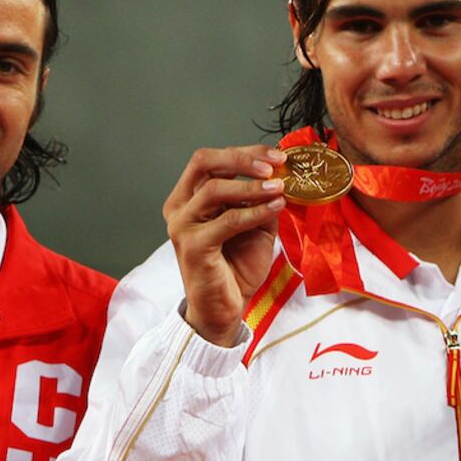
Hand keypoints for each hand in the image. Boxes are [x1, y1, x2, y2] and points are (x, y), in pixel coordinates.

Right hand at [164, 145, 286, 346]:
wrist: (225, 307)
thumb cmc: (236, 265)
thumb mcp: (255, 224)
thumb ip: (261, 198)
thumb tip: (282, 174)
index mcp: (189, 196)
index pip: (212, 159)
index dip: (245, 153)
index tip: (276, 155)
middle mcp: (179, 207)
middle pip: (204, 162)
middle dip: (242, 159)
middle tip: (274, 164)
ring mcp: (182, 226)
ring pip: (214, 189)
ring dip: (251, 186)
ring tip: (279, 188)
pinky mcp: (193, 246)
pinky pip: (227, 220)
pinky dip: (254, 211)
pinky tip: (275, 207)